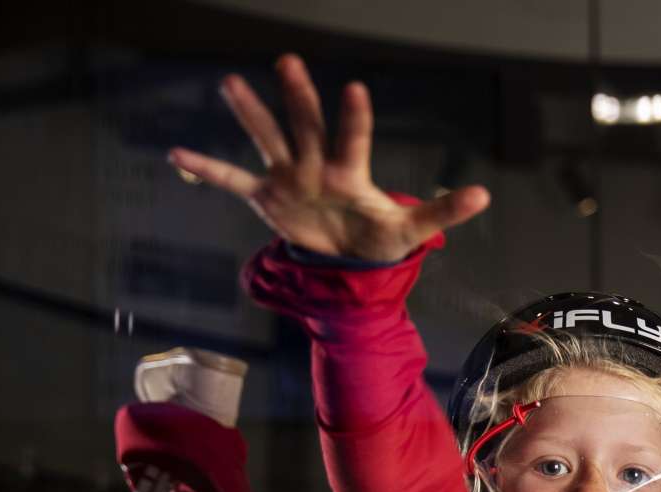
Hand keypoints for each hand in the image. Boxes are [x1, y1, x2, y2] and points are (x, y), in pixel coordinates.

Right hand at [169, 54, 488, 260]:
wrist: (350, 260)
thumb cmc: (381, 238)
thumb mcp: (413, 230)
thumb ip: (443, 212)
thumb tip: (484, 194)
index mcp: (351, 173)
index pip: (353, 139)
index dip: (354, 118)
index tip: (354, 88)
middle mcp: (317, 167)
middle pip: (306, 126)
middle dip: (299, 97)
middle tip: (289, 61)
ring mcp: (289, 178)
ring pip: (268, 139)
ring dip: (251, 114)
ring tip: (231, 83)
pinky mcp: (267, 198)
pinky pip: (231, 181)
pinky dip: (207, 169)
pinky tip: (176, 153)